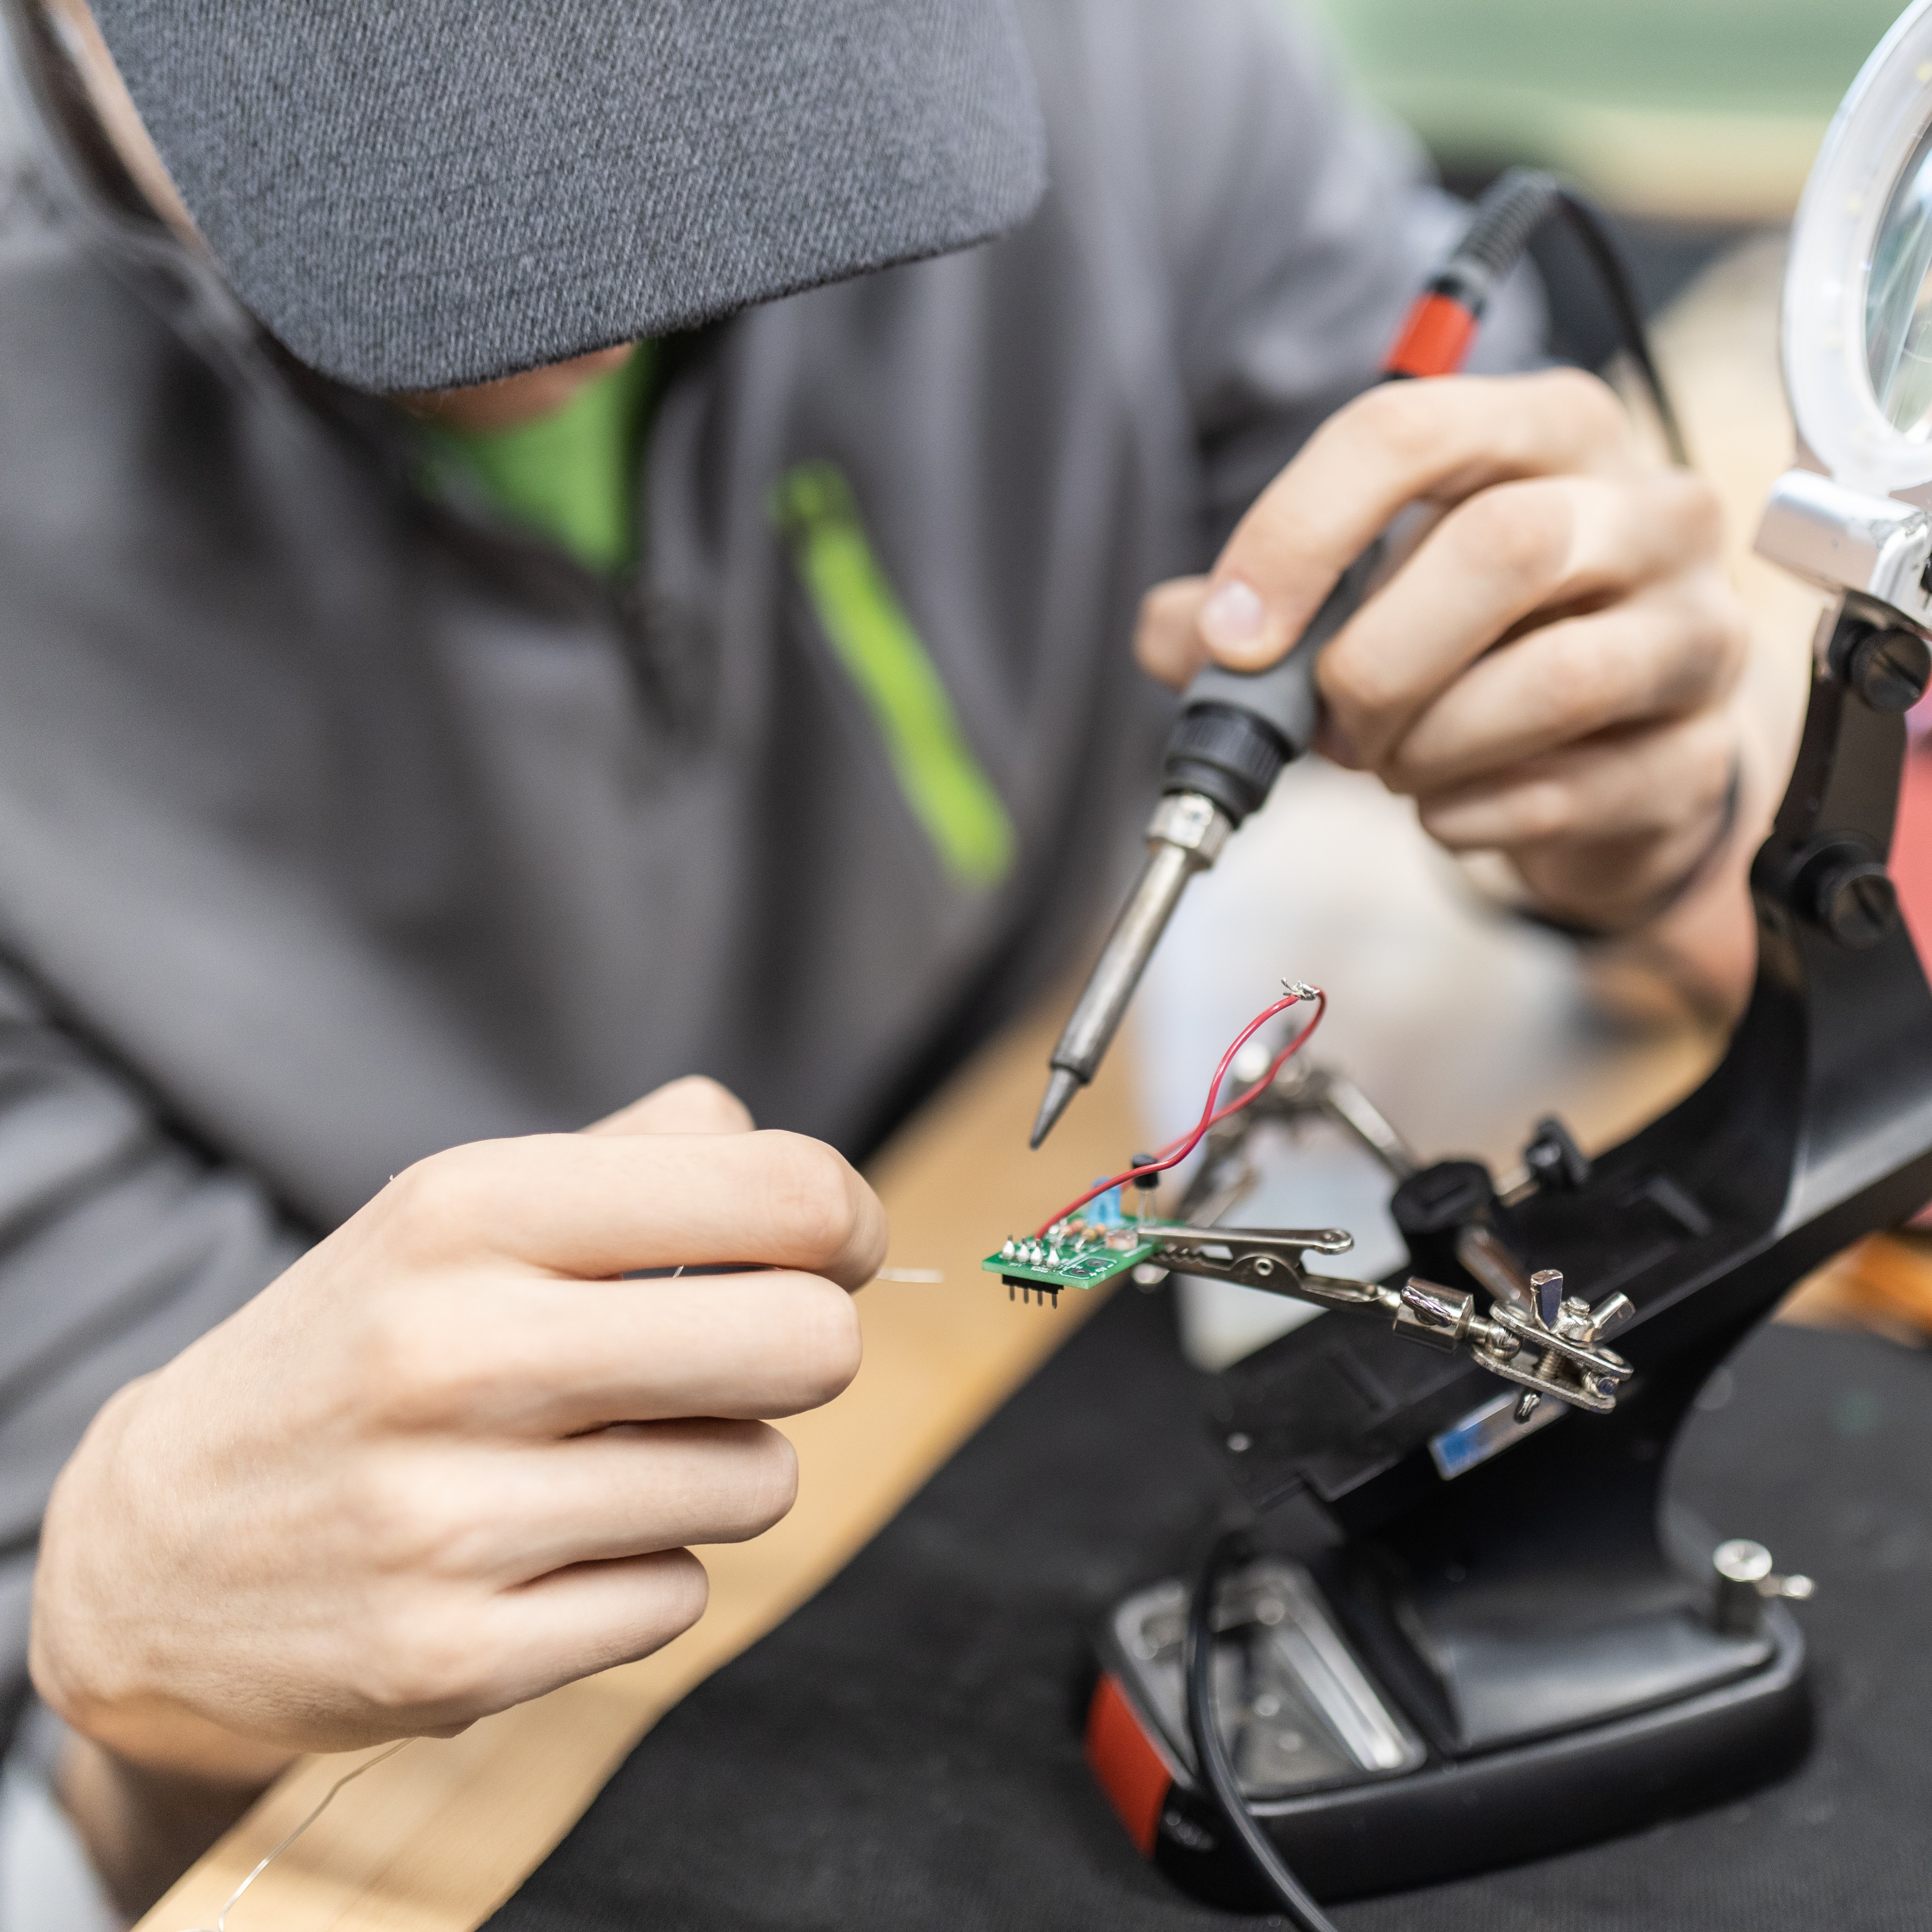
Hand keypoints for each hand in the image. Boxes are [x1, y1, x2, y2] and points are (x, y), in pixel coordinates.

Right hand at [31, 1076, 881, 1784]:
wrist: (155, 1550)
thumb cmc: (360, 1351)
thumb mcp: (461, 1209)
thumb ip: (641, 1158)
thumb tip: (799, 1177)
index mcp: (470, 1210)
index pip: (779, 1191)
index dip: (845, 1222)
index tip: (830, 1249)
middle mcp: (456, 1352)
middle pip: (807, 1343)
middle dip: (806, 1348)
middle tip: (743, 1357)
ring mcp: (449, 1516)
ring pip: (758, 1480)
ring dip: (717, 1467)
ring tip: (609, 1457)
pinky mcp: (455, 1656)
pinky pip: (679, 1596)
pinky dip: (644, 1571)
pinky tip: (549, 1548)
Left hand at [1137, 370, 1752, 946]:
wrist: (1611, 742)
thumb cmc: (1477, 643)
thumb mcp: (1363, 595)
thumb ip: (1252, 609)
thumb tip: (1172, 637)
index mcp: (1548, 430)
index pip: (1409, 430)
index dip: (1298, 531)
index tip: (1231, 634)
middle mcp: (1648, 509)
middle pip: (1501, 549)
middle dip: (1377, 660)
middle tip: (1333, 722)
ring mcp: (1695, 632)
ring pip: (1551, 677)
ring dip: (1427, 745)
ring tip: (1395, 762)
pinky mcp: (1696, 755)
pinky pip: (1566, 793)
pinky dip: (1469, 816)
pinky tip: (1451, 806)